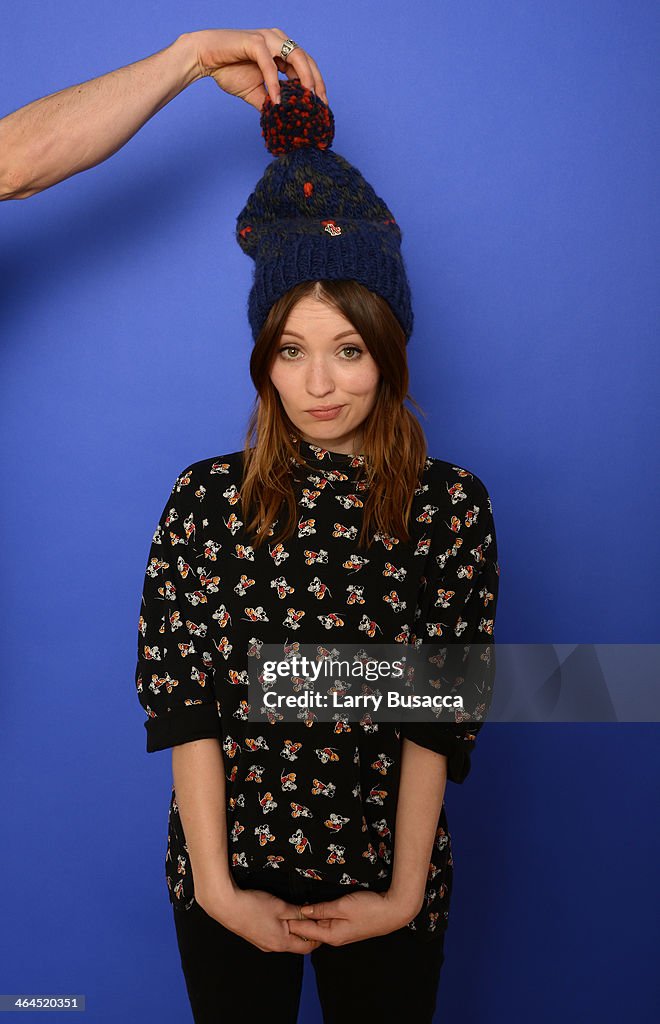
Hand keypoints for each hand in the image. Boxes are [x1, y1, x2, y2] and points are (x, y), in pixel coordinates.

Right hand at [187, 28, 328, 109]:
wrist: (205, 58)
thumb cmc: (229, 70)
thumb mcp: (256, 93)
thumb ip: (271, 101)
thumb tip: (285, 119)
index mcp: (281, 50)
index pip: (306, 66)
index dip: (316, 86)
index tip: (322, 106)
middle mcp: (278, 41)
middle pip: (306, 60)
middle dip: (316, 84)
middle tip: (320, 106)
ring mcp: (268, 39)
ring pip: (296, 57)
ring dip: (304, 79)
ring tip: (307, 100)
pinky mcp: (255, 42)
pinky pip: (270, 64)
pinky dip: (275, 83)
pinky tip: (277, 100)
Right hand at [195, 878, 323, 952]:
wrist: (226, 906)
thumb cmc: (253, 906)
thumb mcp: (281, 906)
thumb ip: (298, 912)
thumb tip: (312, 914)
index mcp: (282, 942)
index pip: (307, 947)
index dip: (317, 937)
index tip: (323, 924)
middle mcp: (273, 947)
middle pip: (296, 944)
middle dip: (306, 932)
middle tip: (312, 917)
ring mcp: (263, 943)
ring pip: (285, 939)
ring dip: (293, 929)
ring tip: (297, 913)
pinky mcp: (256, 937)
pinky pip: (274, 936)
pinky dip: (282, 928)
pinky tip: (280, 915)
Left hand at [287, 889, 417, 945]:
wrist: (393, 911)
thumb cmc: (369, 908)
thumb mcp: (342, 906)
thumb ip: (322, 909)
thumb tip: (304, 911)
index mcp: (332, 935)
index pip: (305, 930)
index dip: (291, 922)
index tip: (276, 916)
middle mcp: (335, 937)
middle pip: (311, 930)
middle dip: (296, 922)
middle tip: (280, 912)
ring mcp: (342, 932)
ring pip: (319, 926)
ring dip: (308, 919)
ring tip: (291, 910)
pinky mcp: (348, 926)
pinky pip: (328, 922)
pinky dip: (319, 916)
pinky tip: (313, 910)